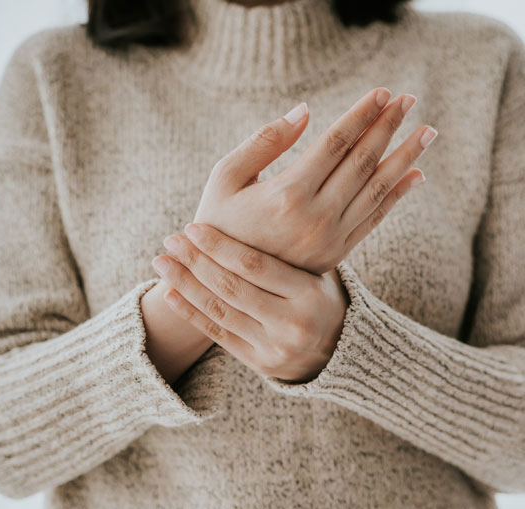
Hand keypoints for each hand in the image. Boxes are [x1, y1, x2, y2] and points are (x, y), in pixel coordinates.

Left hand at [151, 223, 349, 382]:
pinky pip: (218, 336)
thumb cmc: (319, 297)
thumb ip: (285, 249)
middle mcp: (292, 323)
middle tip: (170, 240)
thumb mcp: (316, 271)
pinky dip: (190, 314)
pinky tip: (170, 295)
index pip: (254, 265)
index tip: (193, 227)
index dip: (219, 245)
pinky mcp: (259, 363)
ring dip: (185, 285)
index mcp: (309, 293)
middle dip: (195, 261)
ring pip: (220, 311)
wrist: (339, 350)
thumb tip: (249, 199)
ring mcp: (274, 347)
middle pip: (231, 287)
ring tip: (162, 263)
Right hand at [194, 87, 433, 273]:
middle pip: (362, 162)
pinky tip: (415, 175)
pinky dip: (396, 196)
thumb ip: (263, 142)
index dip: (361, 115)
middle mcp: (316, 218)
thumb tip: (305, 110)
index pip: (335, 143)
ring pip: (377, 190)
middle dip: (388, 127)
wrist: (222, 283)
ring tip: (425, 132)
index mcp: (287, 195)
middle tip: (410, 99)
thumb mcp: (224, 178)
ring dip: (404, 157)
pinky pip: (373, 219)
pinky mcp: (335, 255)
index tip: (384, 91)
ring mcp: (329, 239)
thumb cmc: (216, 223)